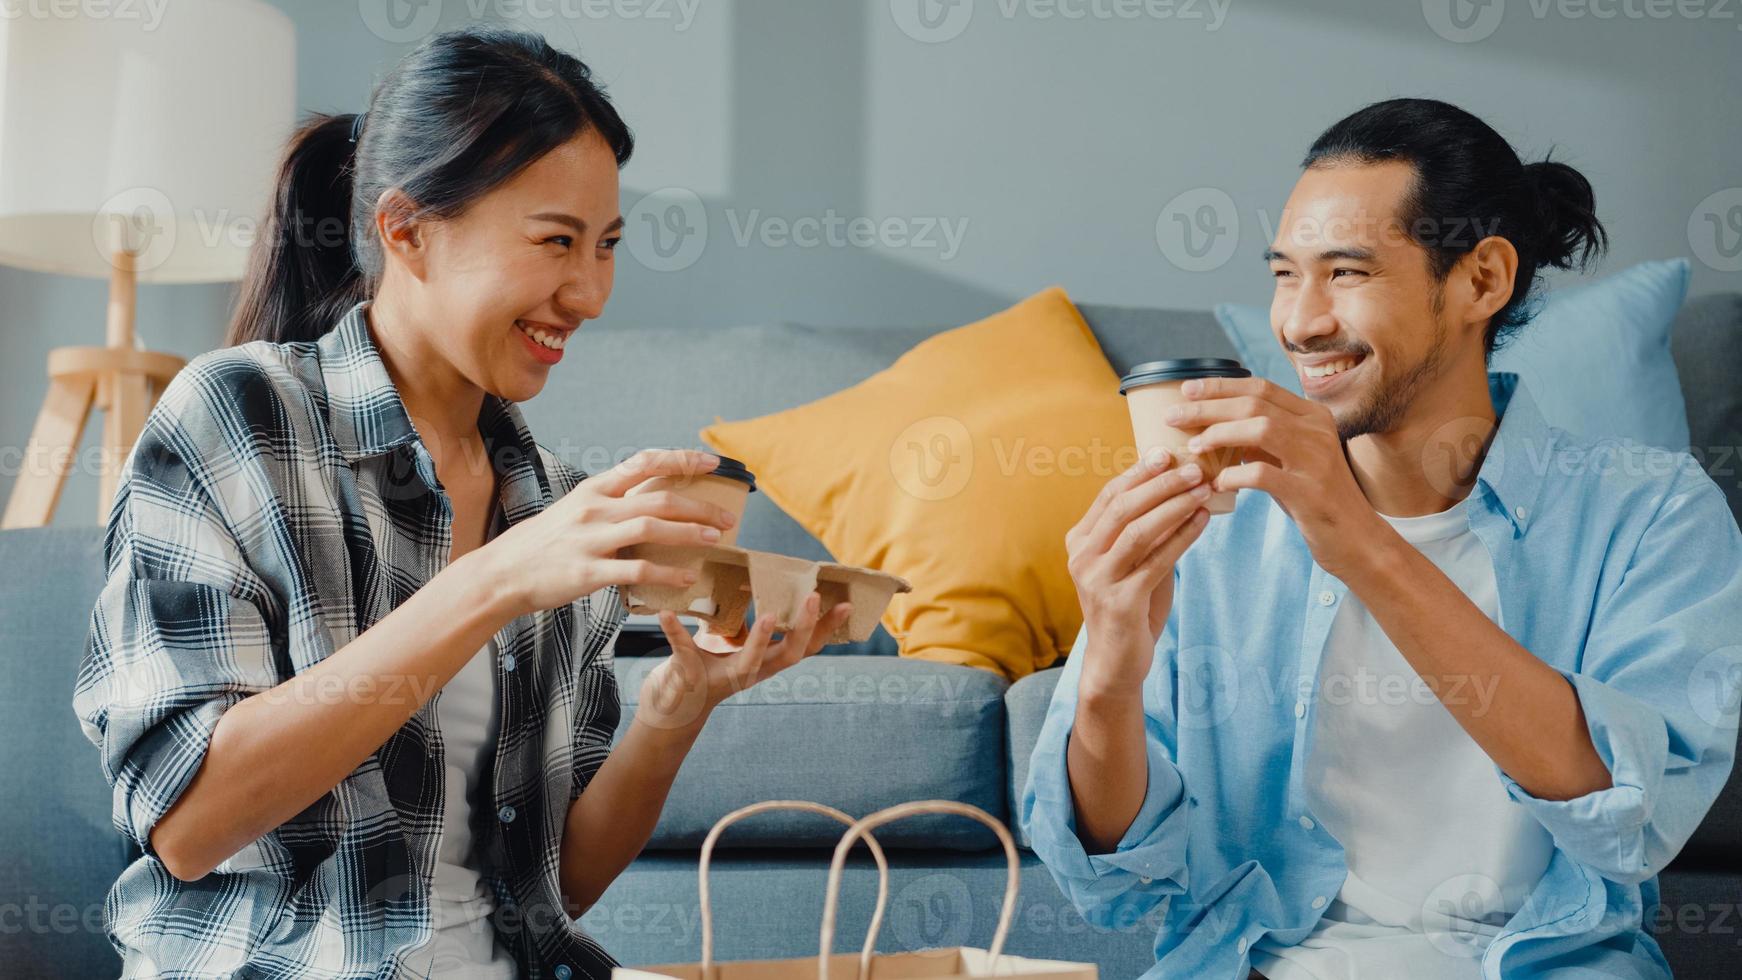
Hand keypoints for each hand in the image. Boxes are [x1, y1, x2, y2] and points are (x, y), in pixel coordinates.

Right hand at [479, 448, 739, 617]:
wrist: (502, 573)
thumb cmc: (543, 543)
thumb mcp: (575, 509)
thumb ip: (611, 502)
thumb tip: (651, 499)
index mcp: (594, 489)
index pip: (644, 463)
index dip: (681, 460)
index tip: (712, 463)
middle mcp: (595, 508)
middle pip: (658, 498)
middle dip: (700, 506)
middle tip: (729, 516)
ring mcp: (591, 539)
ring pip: (651, 528)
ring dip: (690, 534)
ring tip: (716, 540)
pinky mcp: (588, 571)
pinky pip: (637, 570)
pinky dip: (667, 573)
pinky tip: (687, 578)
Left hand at [635, 594, 854, 729]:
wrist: (673, 704)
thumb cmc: (705, 664)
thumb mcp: (730, 639)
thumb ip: (743, 617)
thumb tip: (752, 577)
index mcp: (766, 662)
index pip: (806, 646)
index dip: (827, 628)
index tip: (846, 603)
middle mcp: (752, 672)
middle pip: (790, 655)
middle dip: (803, 627)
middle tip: (813, 598)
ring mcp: (723, 677)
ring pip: (750, 662)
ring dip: (760, 639)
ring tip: (766, 615)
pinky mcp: (691, 675)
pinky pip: (683, 652)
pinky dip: (674, 632)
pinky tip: (664, 615)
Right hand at [1066, 448, 1211, 693]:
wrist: (1115, 662)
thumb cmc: (1128, 605)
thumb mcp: (1129, 562)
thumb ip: (1142, 530)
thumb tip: (1178, 487)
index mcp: (1079, 541)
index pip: (1109, 495)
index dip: (1139, 472)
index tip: (1167, 453)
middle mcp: (1082, 557)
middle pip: (1122, 507)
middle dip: (1161, 483)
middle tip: (1194, 467)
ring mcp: (1097, 580)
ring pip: (1137, 530)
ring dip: (1174, 505)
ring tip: (1203, 489)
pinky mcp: (1119, 602)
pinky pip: (1156, 561)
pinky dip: (1182, 537)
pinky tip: (1203, 521)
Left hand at [1166, 376, 1382, 577]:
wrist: (1358, 539)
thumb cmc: (1315, 499)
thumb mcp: (1289, 460)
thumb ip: (1260, 440)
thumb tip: (1212, 426)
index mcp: (1313, 416)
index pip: (1260, 387)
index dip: (1220, 386)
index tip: (1186, 389)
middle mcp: (1317, 429)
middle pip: (1254, 403)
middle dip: (1207, 407)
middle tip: (1173, 416)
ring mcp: (1316, 459)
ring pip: (1259, 428)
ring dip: (1219, 435)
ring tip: (1194, 448)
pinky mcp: (1310, 492)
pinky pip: (1263, 475)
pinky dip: (1234, 476)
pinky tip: (1217, 484)